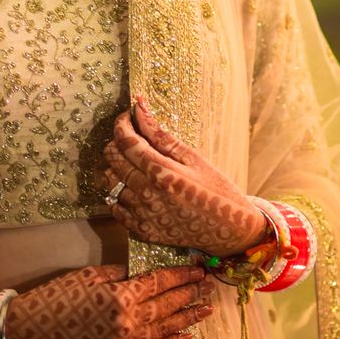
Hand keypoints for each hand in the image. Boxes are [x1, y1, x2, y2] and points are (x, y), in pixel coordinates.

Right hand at [3, 262, 214, 338]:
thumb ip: (115, 275)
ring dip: (188, 319)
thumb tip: (134, 277)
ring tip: (207, 310)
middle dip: (190, 294)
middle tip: (210, 286)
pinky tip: (185, 338)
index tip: (199, 269)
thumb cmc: (54, 298)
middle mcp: (128, 323)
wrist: (28, 333)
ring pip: (165, 330)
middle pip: (167, 306)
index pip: (159, 283)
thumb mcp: (85, 276)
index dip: (181, 275)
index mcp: (120, 296)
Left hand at [102, 96, 269, 257]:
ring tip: (136, 165)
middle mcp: (147, 194)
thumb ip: (161, 135)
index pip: (125, 141)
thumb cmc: (217, 189)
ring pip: (109, 182)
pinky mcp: (141, 231)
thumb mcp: (194, 158)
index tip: (127, 117)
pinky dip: (120, 193)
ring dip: (118, 168)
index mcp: (162, 172)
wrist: (230, 231)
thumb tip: (139, 107)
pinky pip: (114, 206)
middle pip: (112, 159)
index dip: (121, 124)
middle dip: (118, 143)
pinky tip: (137, 188)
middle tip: (133, 140)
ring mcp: (142, 215)